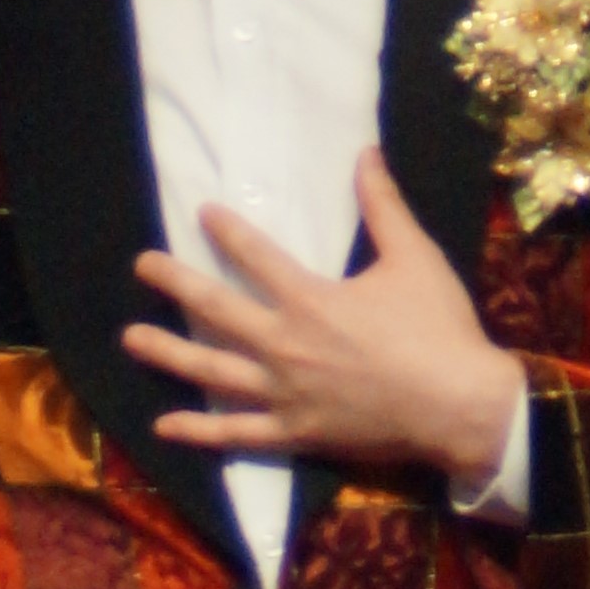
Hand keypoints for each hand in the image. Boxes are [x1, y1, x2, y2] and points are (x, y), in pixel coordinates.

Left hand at [121, 147, 525, 482]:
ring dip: (168, 354)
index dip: (227, 232)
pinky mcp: (295, 432)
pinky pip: (237, 435)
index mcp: (310, 300)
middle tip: (143, 266)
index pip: (255, 257)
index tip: (202, 214)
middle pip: (216, 310)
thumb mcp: (414, 257)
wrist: (459, 405)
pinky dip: (200, 432)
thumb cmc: (439, 329)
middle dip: (175, 284)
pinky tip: (165, 426)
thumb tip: (366, 153)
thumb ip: (383, 206)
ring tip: (130, 339)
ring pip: (212, 372)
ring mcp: (285, 394)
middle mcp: (285, 346)